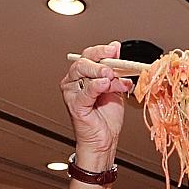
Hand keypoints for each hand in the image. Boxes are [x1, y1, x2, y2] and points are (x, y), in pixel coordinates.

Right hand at [61, 43, 131, 164]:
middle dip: (100, 60)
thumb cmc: (107, 117)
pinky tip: (104, 85)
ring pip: (82, 73)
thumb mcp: (115, 87)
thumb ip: (114, 69)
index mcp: (84, 75)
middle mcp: (75, 81)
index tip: (114, 49)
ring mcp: (72, 93)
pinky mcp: (74, 105)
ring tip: (110, 77)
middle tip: (112, 65)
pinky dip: (95, 87)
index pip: (89, 55)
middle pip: (84, 62)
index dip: (102, 50)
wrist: (105, 139)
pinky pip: (85, 92)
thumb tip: (116, 48)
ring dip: (99, 73)